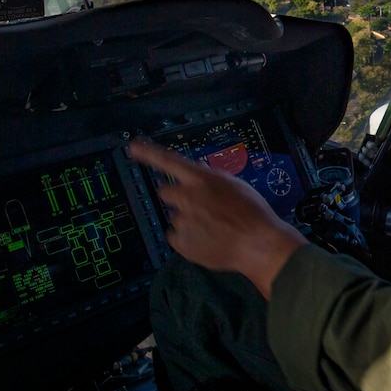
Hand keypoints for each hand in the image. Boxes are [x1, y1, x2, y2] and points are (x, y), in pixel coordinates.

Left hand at [129, 137, 306, 298]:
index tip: (133, 146)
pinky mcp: (181, 244)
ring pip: (175, 216)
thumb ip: (212, 178)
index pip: (168, 161)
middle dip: (176, 196)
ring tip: (212, 228)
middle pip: (165, 191)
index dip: (149, 153)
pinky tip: (207, 240)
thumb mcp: (235, 185)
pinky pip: (176, 237)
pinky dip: (187, 238)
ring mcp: (181, 222)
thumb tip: (198, 172)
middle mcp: (186, 197)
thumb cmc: (252, 211)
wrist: (257, 243)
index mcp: (200, 179)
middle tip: (196, 205)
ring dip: (187, 219)